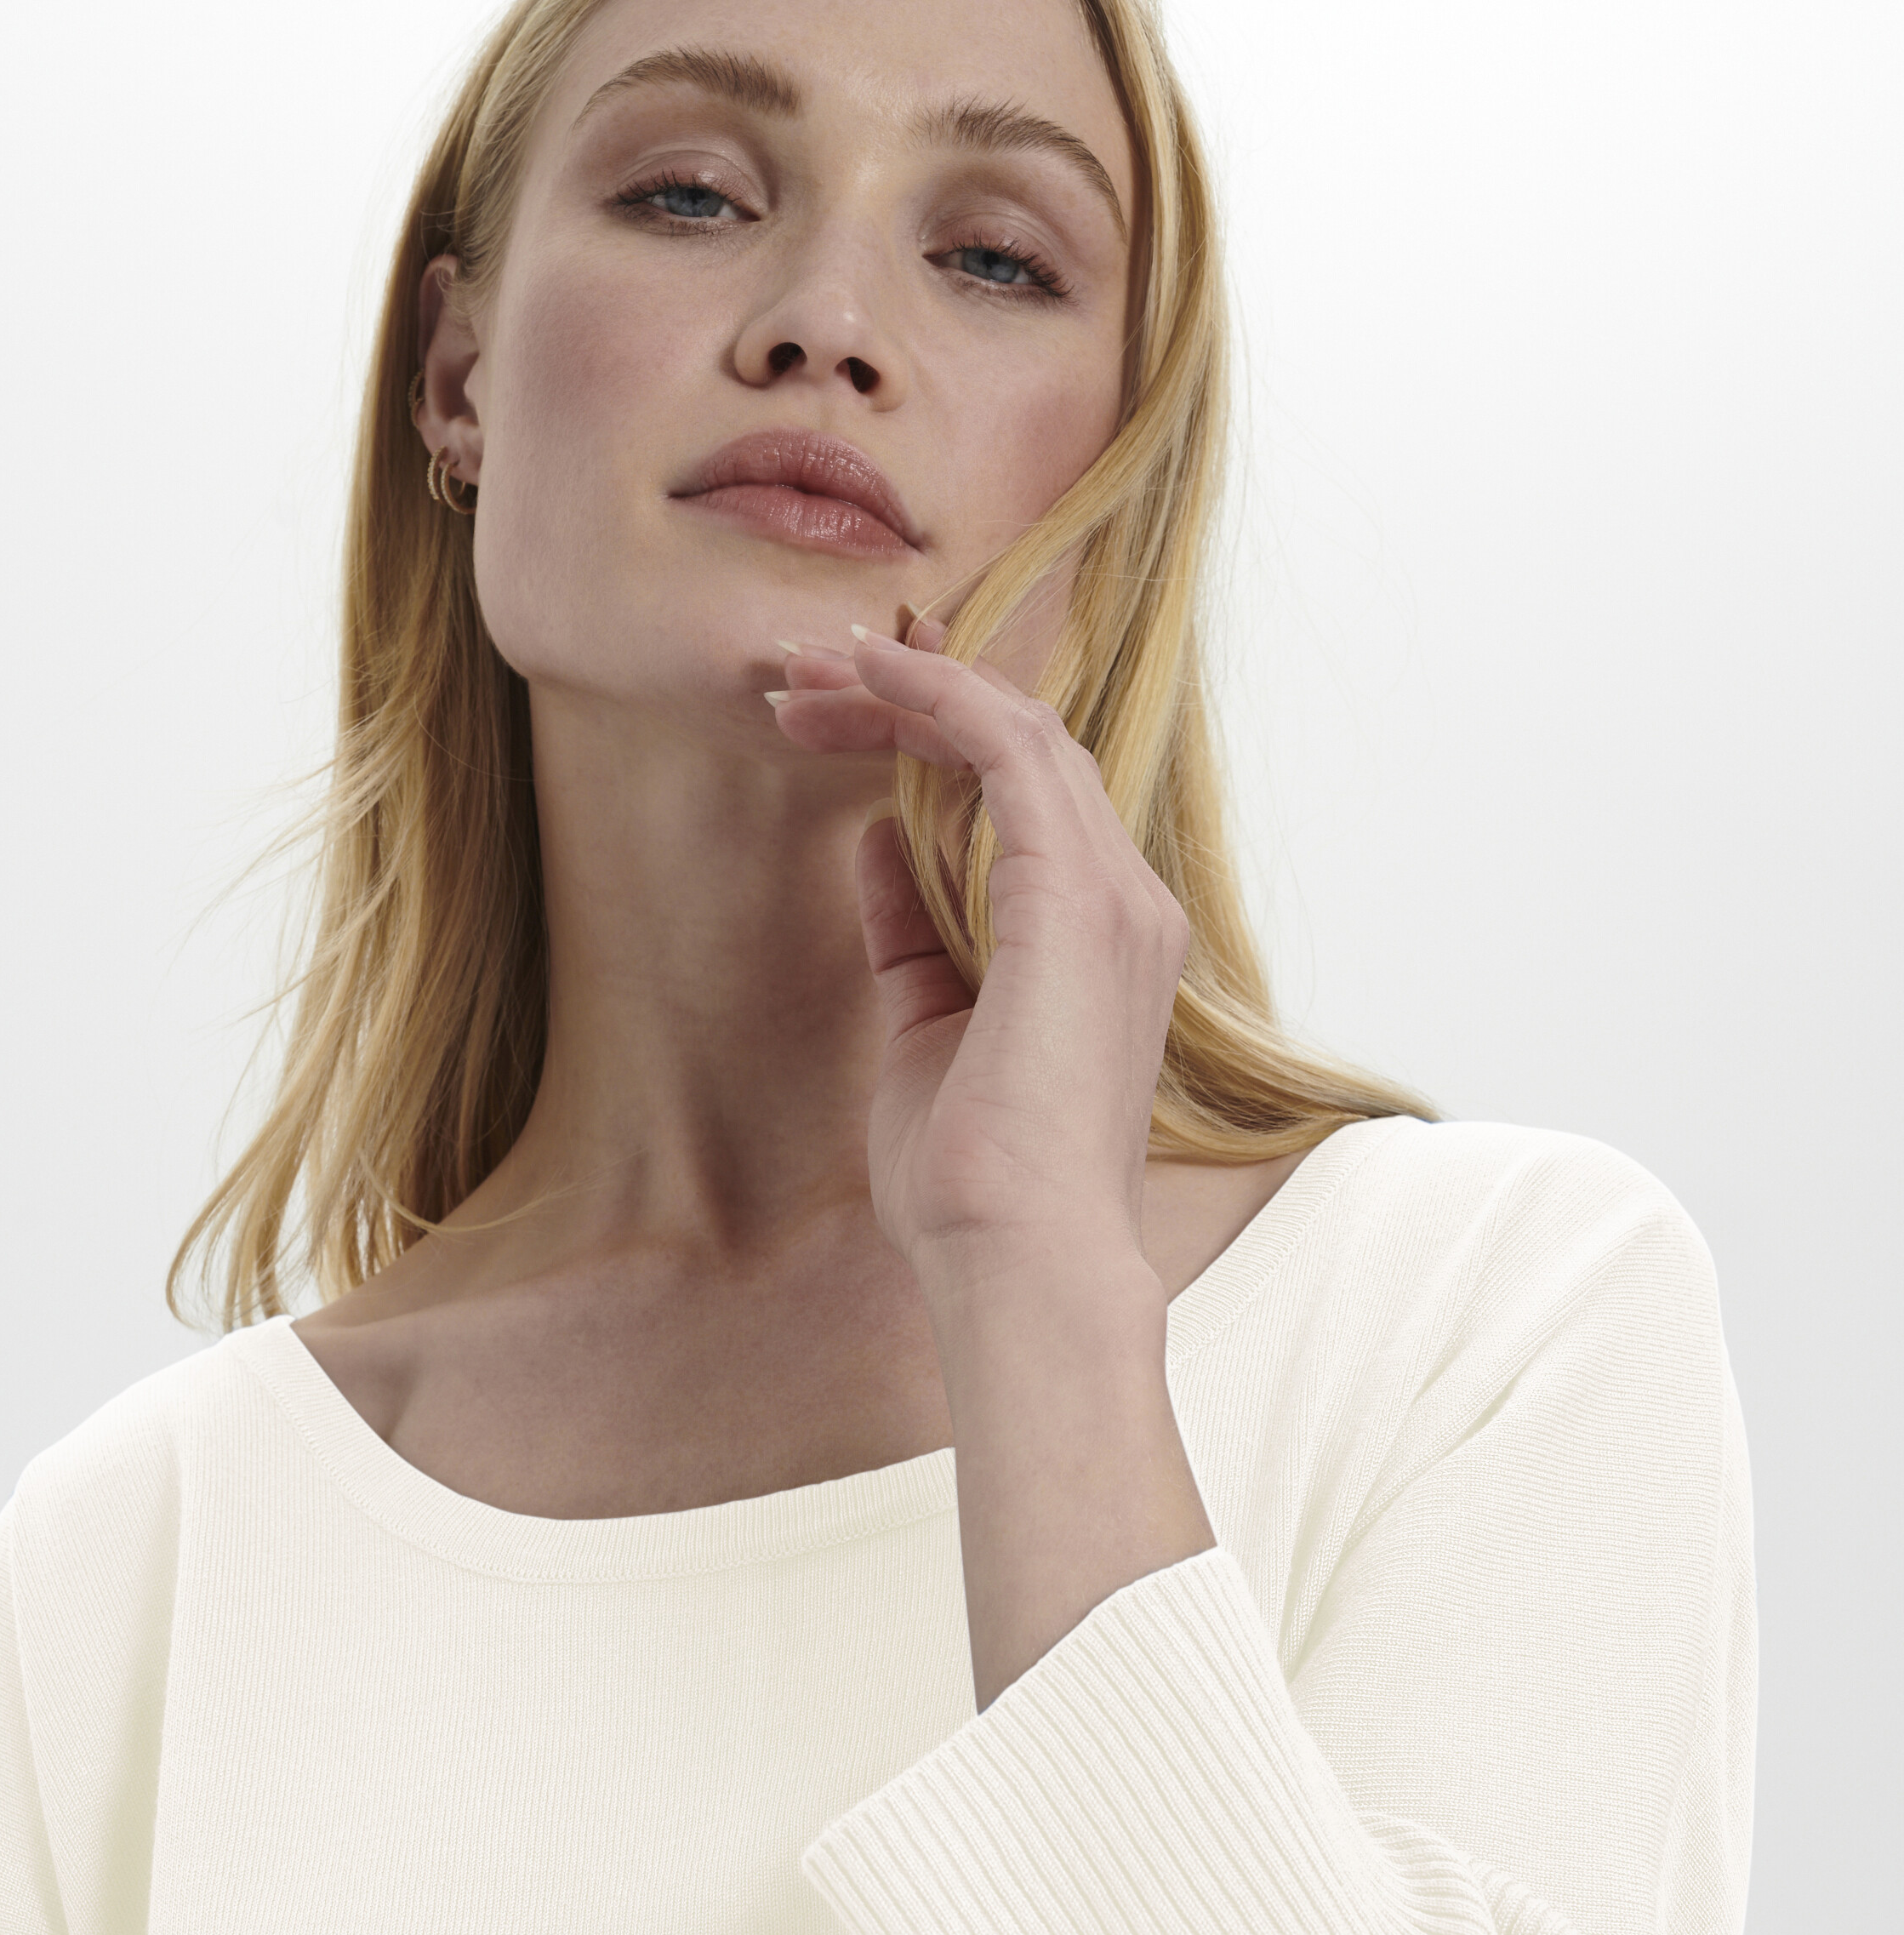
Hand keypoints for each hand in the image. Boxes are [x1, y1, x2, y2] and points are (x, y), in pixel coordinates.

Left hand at [765, 621, 1189, 1283]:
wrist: (1018, 1259)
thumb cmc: (974, 1185)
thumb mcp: (922, 1029)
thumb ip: (911, 935)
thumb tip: (877, 847)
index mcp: (1101, 944)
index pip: (1030, 797)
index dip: (938, 738)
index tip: (842, 716)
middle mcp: (1127, 907)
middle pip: (1023, 750)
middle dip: (912, 699)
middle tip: (807, 683)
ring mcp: (1114, 900)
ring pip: (1019, 734)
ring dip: (913, 688)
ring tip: (814, 675)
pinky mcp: (1076, 900)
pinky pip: (1012, 753)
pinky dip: (943, 700)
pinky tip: (873, 680)